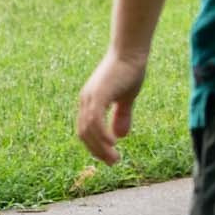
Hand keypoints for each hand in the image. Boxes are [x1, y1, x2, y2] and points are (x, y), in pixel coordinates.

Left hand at [75, 48, 147, 164]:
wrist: (131, 51)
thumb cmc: (129, 71)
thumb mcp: (126, 98)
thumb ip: (122, 116)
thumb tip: (120, 136)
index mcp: (90, 101)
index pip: (85, 130)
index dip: (95, 145)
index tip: (108, 157)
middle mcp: (86, 100)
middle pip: (84, 133)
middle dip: (97, 151)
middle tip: (113, 162)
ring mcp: (90, 97)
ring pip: (89, 130)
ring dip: (101, 147)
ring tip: (115, 159)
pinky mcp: (99, 94)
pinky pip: (95, 120)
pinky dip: (102, 135)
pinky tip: (113, 144)